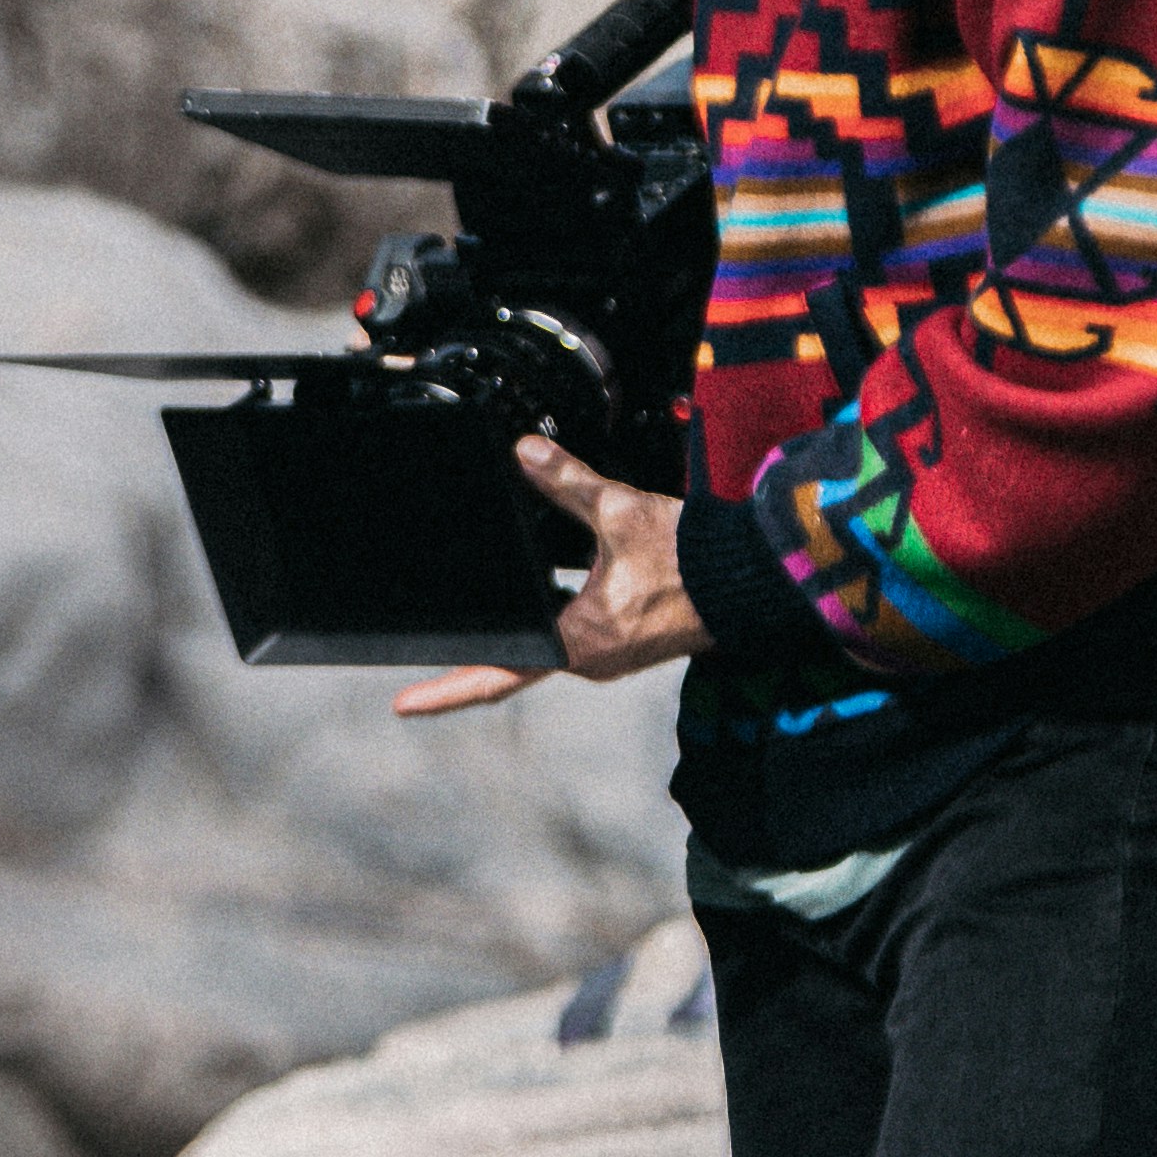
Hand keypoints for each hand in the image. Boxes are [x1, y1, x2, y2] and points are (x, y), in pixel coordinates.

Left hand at [391, 435, 710, 714]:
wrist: (751, 578)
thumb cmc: (693, 557)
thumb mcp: (621, 513)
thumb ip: (567, 483)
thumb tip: (524, 452)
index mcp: (580, 641)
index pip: (498, 673)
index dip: (447, 692)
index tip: (405, 704)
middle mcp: (591, 660)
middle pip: (514, 664)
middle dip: (471, 660)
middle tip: (419, 664)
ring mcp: (608, 656)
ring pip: (543, 649)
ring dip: (512, 634)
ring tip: (466, 623)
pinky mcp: (624, 644)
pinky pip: (570, 636)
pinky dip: (545, 619)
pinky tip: (530, 595)